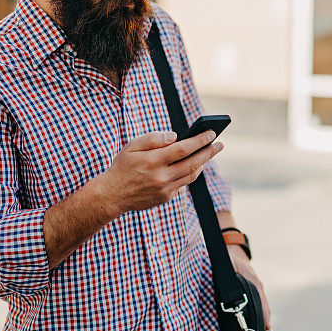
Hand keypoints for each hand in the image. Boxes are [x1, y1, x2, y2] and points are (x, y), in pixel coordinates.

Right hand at [95, 129, 222, 217]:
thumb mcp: (132, 146)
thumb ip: (153, 138)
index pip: (183, 148)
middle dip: (209, 152)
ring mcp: (165, 189)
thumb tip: (175, 136)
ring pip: (191, 175)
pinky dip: (189, 173)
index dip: (200, 140)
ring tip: (209, 153)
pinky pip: (182, 184)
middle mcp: (161, 177)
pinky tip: (193, 165)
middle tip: (220, 144)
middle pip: (193, 163)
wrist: (111, 195)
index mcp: (153, 161)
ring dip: (203, 164)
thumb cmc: (122, 166)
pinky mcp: (166, 197)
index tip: (212, 133)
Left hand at [227, 245, 271, 330]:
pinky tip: (257, 324)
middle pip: (264, 305)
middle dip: (265, 321)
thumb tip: (232, 299)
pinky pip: (257, 302)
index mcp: (252, 280)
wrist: (231, 249)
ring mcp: (256, 286)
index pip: (261, 299)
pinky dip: (258, 313)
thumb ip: (229, 281)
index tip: (267, 327)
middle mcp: (257, 284)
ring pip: (262, 305)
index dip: (264, 314)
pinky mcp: (253, 289)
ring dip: (262, 319)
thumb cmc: (228, 257)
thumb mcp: (227, 266)